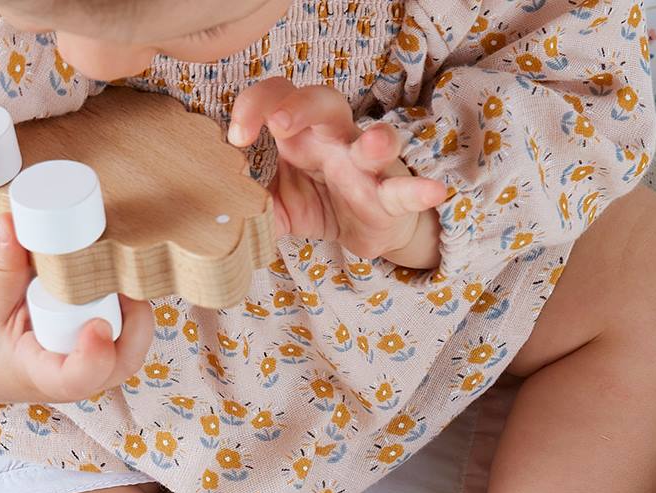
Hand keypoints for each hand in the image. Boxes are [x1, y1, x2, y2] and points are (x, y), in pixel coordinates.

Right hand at [0, 213, 153, 404]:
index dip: (95, 355)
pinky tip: (124, 269)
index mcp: (44, 376)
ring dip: (135, 304)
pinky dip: (131, 302)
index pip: (78, 379)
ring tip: (119, 260)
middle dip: (132, 315)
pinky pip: (129, 331)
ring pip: (134, 343)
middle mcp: (79, 377)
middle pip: (124, 357)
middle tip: (116, 268)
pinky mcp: (100, 350)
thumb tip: (12, 220)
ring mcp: (94, 367)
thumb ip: (1, 268)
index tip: (96, 325)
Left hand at [228, 80, 446, 267]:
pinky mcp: (391, 196)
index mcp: (301, 134)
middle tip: (278, 126)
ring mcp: (367, 165)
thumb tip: (220, 212)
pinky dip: (420, 191)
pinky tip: (434, 191)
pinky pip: (405, 189)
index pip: (276, 99)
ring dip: (375, 139)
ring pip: (373, 137)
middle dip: (300, 105)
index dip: (253, 107)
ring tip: (372, 143)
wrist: (366, 230)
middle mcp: (335, 139)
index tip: (235, 138)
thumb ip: (250, 204)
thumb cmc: (321, 203)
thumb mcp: (277, 207)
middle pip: (323, 99)